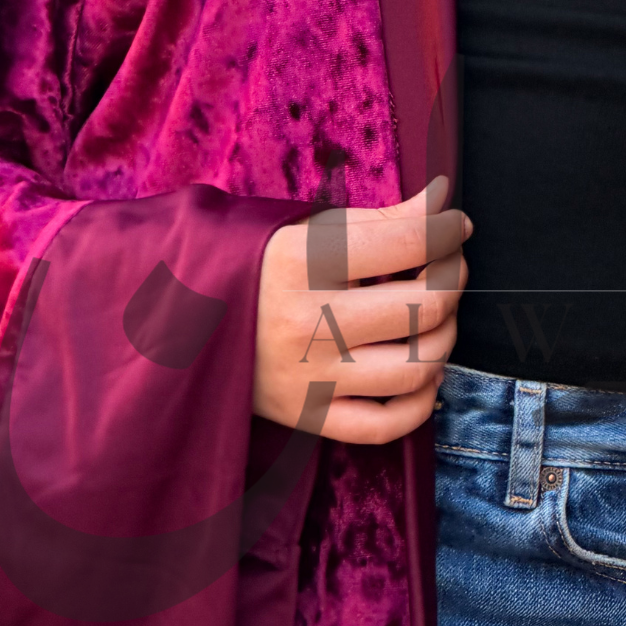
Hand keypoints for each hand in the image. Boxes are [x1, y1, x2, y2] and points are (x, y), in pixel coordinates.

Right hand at [255, 180, 469, 443]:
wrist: (172, 324)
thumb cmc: (248, 267)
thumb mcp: (301, 229)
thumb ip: (377, 218)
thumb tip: (441, 200)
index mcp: (299, 263)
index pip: (407, 242)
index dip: (447, 228)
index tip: (453, 223)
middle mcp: (306, 324)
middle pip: (424, 307)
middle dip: (453, 278)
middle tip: (447, 265)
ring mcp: (309, 379)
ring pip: (417, 368)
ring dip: (445, 338)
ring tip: (433, 316)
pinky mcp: (307, 418)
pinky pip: (386, 425)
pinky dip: (420, 401)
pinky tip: (419, 371)